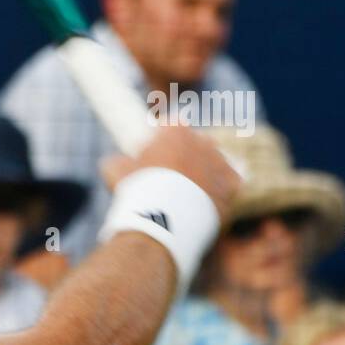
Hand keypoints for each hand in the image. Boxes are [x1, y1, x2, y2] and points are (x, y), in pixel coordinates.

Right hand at [100, 125, 240, 218]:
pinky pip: (229, 183)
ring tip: (186, 193)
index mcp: (175, 130)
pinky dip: (218, 190)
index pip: (170, 125)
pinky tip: (204, 201)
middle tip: (169, 175)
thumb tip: (112, 163)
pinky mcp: (232, 186)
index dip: (160, 139)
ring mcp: (220, 163)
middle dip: (185, 154)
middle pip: (196, 142)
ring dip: (204, 171)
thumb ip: (117, 161)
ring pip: (214, 162)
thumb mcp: (114, 171)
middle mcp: (203, 141)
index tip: (151, 154)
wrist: (164, 220)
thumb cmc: (137, 192)